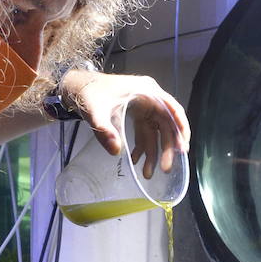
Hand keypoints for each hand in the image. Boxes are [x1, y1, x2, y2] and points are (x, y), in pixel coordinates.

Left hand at [59, 70, 189, 177]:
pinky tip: (136, 161)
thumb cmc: (89, 93)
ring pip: (155, 132)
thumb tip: (116, 151)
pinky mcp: (137, 114)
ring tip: (148, 173)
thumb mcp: (95, 111)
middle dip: (166, 148)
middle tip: (166, 169)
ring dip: (153, 152)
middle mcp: (150, 98)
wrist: (78, 88)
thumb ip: (104, 130)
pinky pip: (145, 133)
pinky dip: (142, 147)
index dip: (180, 128)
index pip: (172, 109)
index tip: (182, 147)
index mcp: (147, 91)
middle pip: (165, 125)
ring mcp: (144, 107)